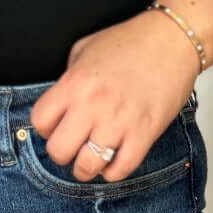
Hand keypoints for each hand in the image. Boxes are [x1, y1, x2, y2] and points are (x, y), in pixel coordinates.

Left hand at [29, 10, 201, 183]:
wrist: (172, 39)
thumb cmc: (131, 42)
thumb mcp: (85, 50)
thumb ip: (68, 79)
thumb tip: (60, 105)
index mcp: (75, 83)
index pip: (40, 121)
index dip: (45, 129)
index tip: (56, 128)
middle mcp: (93, 105)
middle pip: (58, 151)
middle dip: (62, 154)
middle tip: (72, 149)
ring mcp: (119, 122)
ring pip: (87, 167)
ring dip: (86, 169)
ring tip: (91, 161)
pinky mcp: (144, 134)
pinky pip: (120, 170)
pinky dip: (113, 172)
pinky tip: (113, 162)